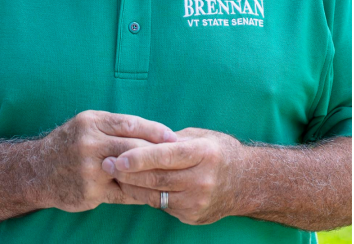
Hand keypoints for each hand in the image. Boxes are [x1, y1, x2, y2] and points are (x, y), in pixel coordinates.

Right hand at [38, 110, 176, 211]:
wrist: (34, 172)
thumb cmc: (71, 144)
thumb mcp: (89, 125)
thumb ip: (118, 127)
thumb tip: (157, 133)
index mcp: (91, 122)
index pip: (131, 123)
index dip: (156, 130)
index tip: (175, 137)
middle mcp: (89, 144)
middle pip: (133, 146)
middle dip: (159, 152)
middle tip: (180, 157)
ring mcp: (88, 169)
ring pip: (130, 171)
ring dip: (152, 173)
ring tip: (173, 174)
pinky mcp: (89, 192)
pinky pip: (123, 192)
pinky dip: (140, 192)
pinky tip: (155, 192)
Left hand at [103, 128, 246, 224]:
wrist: (246, 182)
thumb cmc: (220, 152)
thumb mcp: (202, 137)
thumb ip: (173, 140)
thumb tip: (141, 138)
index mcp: (206, 153)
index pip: (168, 155)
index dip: (141, 157)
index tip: (119, 156)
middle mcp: (203, 178)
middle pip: (158, 177)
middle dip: (129, 172)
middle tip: (106, 164)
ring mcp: (198, 200)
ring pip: (156, 195)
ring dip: (131, 186)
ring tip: (114, 176)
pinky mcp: (192, 215)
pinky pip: (162, 206)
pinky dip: (145, 196)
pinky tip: (133, 188)